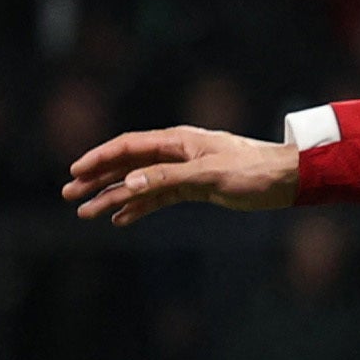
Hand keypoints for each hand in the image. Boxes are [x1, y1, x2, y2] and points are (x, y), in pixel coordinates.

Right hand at [64, 126, 299, 223]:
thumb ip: (168, 178)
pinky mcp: (197, 188)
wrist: (289, 180)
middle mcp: (177, 153)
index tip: (75, 172)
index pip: (128, 146)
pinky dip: (140, 207)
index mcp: (178, 141)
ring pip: (141, 184)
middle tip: (70, 195)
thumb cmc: (254, 170)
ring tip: (87, 213)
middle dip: (97, 179)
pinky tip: (122, 218)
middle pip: (128, 165)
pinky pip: (161, 197)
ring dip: (114, 197)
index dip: (99, 158)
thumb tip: (128, 183)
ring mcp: (185, 171)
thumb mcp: (210, 175)